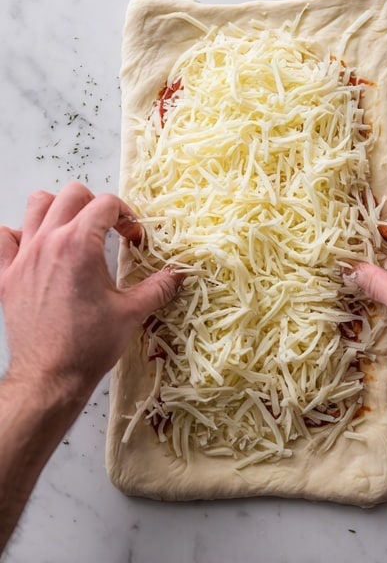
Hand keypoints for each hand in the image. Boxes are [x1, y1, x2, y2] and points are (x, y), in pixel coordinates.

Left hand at [0, 182, 182, 408]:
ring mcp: (23, 258)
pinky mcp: (5, 277)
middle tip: (108, 228)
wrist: (49, 379)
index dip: (127, 216)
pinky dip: (18, 236)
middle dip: (95, 204)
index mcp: (80, 244)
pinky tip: (36, 249)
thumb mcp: (132, 312)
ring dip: (58, 210)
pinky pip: (2, 238)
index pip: (106, 203)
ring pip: (36, 205)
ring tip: (73, 230)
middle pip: (72, 194)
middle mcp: (49, 242)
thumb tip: (180, 274)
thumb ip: (159, 286)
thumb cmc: (89, 346)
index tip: (134, 239)